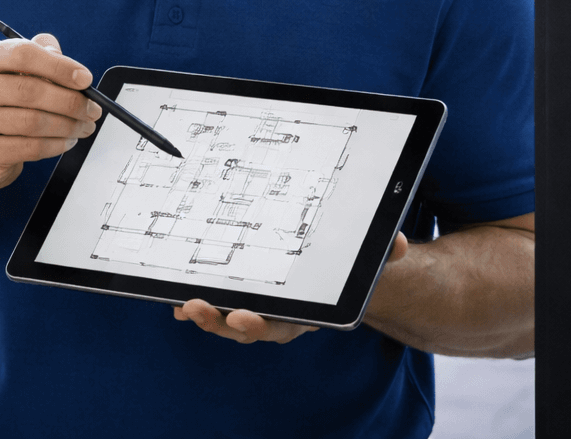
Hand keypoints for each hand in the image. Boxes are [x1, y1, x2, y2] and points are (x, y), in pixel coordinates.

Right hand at [0, 32, 100, 190]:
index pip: (22, 54)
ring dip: (68, 125)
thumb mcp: (15, 73)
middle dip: (71, 101)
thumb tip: (69, 65)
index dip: (59, 66)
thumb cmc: (0, 103)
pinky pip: (29, 148)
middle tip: (93, 109)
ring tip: (84, 126)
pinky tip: (66, 140)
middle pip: (29, 91)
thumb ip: (42, 57)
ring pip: (32, 122)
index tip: (85, 79)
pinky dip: (55, 145)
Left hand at [173, 231, 408, 342]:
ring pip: (225, 319)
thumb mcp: (370, 264)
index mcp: (306, 313)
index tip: (241, 317)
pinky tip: (173, 299)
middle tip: (195, 308)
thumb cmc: (351, 271)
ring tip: (182, 305)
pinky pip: (216, 305)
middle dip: (218, 322)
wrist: (344, 280)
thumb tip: (397, 242)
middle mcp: (279, 316)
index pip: (281, 325)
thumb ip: (385, 255)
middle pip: (243, 327)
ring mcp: (258, 308)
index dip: (259, 324)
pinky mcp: (241, 297)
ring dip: (202, 314)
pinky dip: (195, 305)